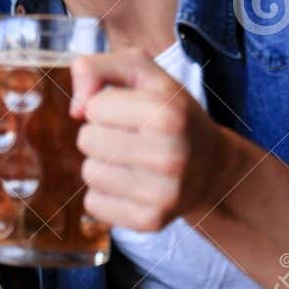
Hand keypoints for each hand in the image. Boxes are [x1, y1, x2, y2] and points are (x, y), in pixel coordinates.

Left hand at [69, 50, 241, 233]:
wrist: (213, 167)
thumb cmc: (172, 113)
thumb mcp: (144, 73)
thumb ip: (98, 67)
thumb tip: (76, 109)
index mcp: (168, 114)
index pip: (94, 108)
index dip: (106, 106)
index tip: (132, 112)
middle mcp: (169, 156)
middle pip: (87, 140)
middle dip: (101, 134)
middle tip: (132, 137)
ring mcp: (163, 194)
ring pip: (89, 173)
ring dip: (102, 164)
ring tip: (133, 160)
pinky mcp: (150, 221)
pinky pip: (94, 204)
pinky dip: (105, 194)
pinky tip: (132, 185)